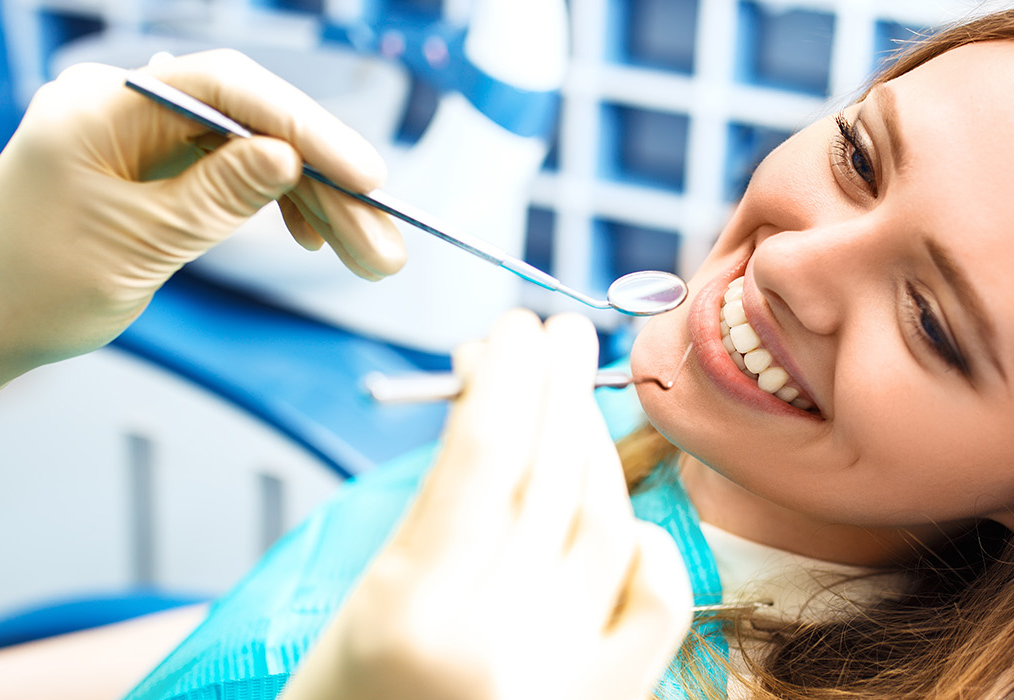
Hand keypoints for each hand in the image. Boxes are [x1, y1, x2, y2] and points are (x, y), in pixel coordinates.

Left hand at [0, 49, 403, 451]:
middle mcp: (120, 108)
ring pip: (248, 154)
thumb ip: (216, 196)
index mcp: (100, 108)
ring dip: (312, 202)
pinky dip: (272, 205)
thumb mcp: (135, 247)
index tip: (363, 174)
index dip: (302, 124)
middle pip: (248, 124)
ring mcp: (136, 138)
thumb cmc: (30, 290)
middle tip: (384, 238)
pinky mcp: (148, 171)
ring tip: (369, 255)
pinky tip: (315, 237)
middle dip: (324, 180)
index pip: (223, 88)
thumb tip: (288, 155)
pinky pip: (226, 175)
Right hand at [280, 311, 693, 699]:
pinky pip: (657, 600)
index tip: (511, 331)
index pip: (482, 457)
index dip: (504, 380)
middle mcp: (495, 641)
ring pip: (605, 522)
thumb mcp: (356, 611)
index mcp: (410, 612)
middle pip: (548, 476)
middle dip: (556, 389)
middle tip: (557, 330)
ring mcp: (562, 675)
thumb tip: (498, 414)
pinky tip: (621, 511)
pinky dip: (650, 542)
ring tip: (574, 398)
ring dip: (593, 447)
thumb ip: (431, 520)